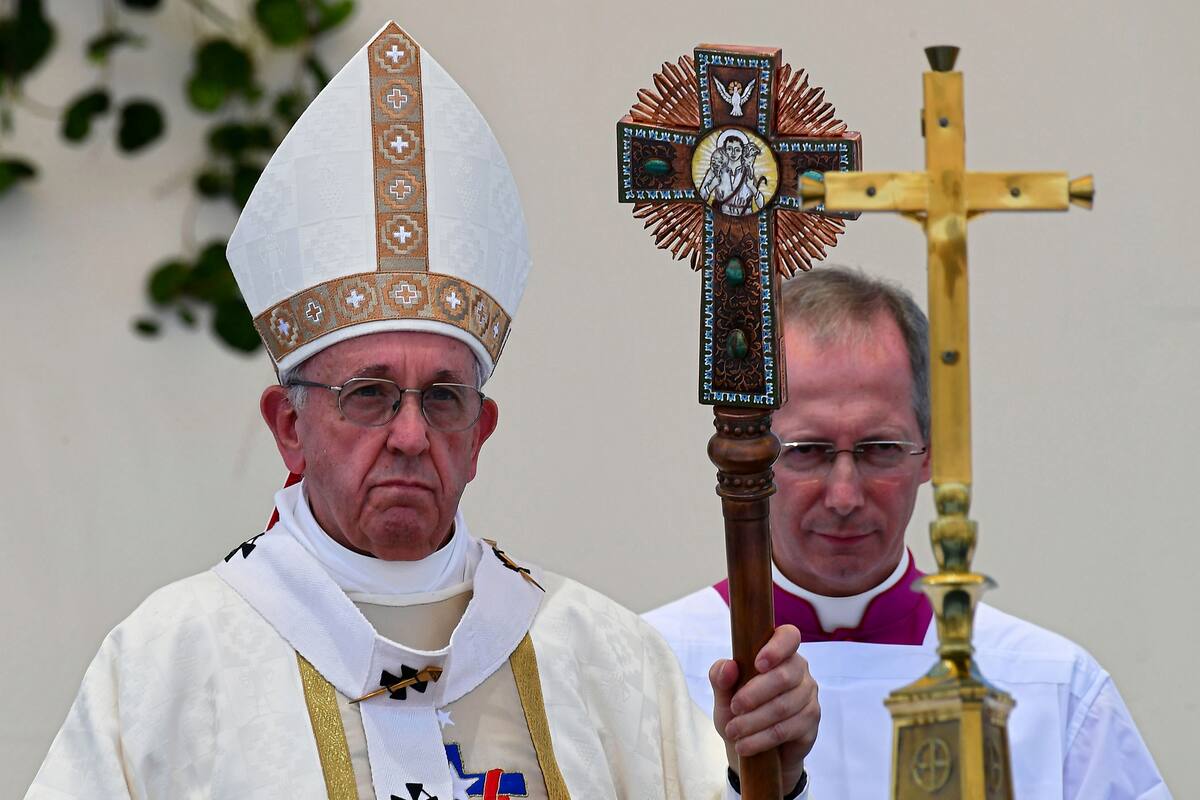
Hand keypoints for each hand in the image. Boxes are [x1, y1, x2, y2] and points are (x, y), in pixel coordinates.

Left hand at [709, 625, 818, 790]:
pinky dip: (761, 739)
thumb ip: (720, 677)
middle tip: (733, 708)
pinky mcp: (811, 724)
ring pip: (783, 706)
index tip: (757, 664)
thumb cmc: (738, 710)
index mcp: (779, 653)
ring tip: (733, 731)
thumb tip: (729, 667)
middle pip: (783, 676)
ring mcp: (809, 697)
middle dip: (754, 694)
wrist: (752, 746)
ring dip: (754, 721)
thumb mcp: (723, 694)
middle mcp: (799, 671)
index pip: (789, 636)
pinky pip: (787, 729)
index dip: (776, 648)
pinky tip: (745, 745)